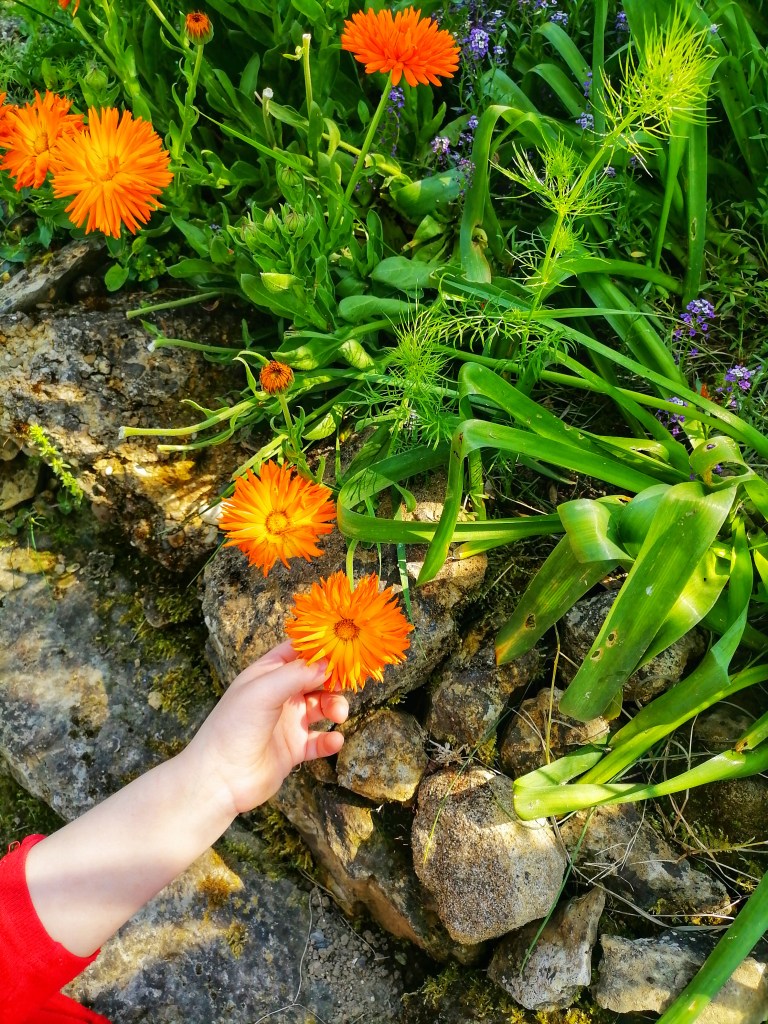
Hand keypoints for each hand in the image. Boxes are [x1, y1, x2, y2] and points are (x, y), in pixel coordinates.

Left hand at [182, 641, 348, 816]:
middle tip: (346, 683)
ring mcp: (287, 722)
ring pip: (322, 707)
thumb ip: (297, 674)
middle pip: (316, 678)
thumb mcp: (263, 690)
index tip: (343, 647)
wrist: (219, 779)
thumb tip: (327, 663)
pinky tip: (333, 741)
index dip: (319, 647)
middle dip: (333, 679)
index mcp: (267, 674)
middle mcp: (280, 695)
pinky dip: (330, 740)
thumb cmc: (232, 727)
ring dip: (335, 707)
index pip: (297, 651)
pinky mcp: (294, 749)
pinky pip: (320, 741)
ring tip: (338, 715)